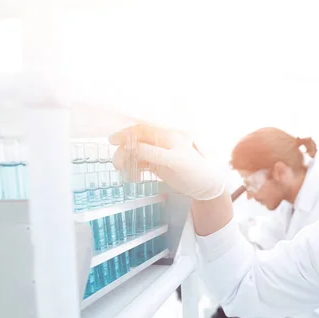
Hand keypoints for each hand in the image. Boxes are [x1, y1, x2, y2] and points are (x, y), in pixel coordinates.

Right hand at [109, 124, 225, 199]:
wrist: (205, 187)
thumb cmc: (194, 171)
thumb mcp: (174, 161)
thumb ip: (154, 154)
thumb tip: (133, 147)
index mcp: (166, 136)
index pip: (142, 131)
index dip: (126, 134)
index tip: (113, 141)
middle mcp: (160, 143)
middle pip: (135, 143)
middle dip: (124, 152)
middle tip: (118, 165)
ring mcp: (158, 154)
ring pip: (136, 154)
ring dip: (127, 162)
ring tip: (124, 173)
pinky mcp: (158, 166)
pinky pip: (141, 165)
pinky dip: (134, 170)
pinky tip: (133, 178)